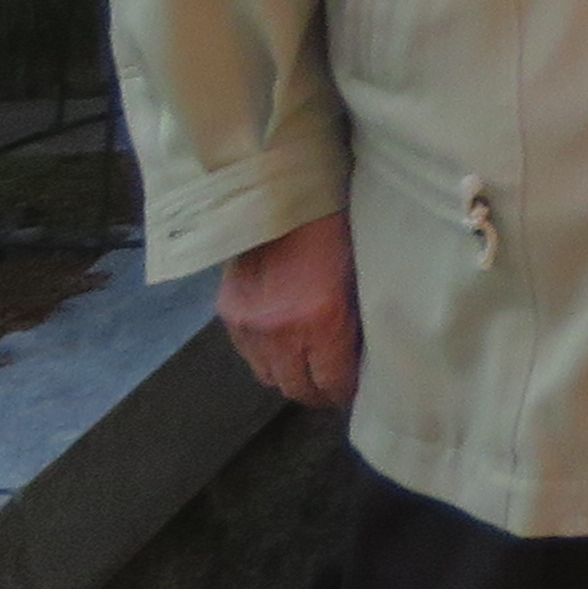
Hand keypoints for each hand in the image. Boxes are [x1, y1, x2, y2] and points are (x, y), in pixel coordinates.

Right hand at [217, 214, 359, 408]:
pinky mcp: (228, 314)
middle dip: (316, 392)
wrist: (279, 196)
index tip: (352, 392)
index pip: (331, 380)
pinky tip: (281, 347)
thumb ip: (354, 319)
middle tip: (330, 387)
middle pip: (295, 387)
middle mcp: (281, 331)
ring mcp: (249, 325)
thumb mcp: (357, 275)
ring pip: (268, 376)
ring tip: (306, 369)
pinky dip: (265, 357)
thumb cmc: (334, 227)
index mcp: (321, 319)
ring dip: (288, 377)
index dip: (343, 392)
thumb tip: (359, 353)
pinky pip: (247, 355)